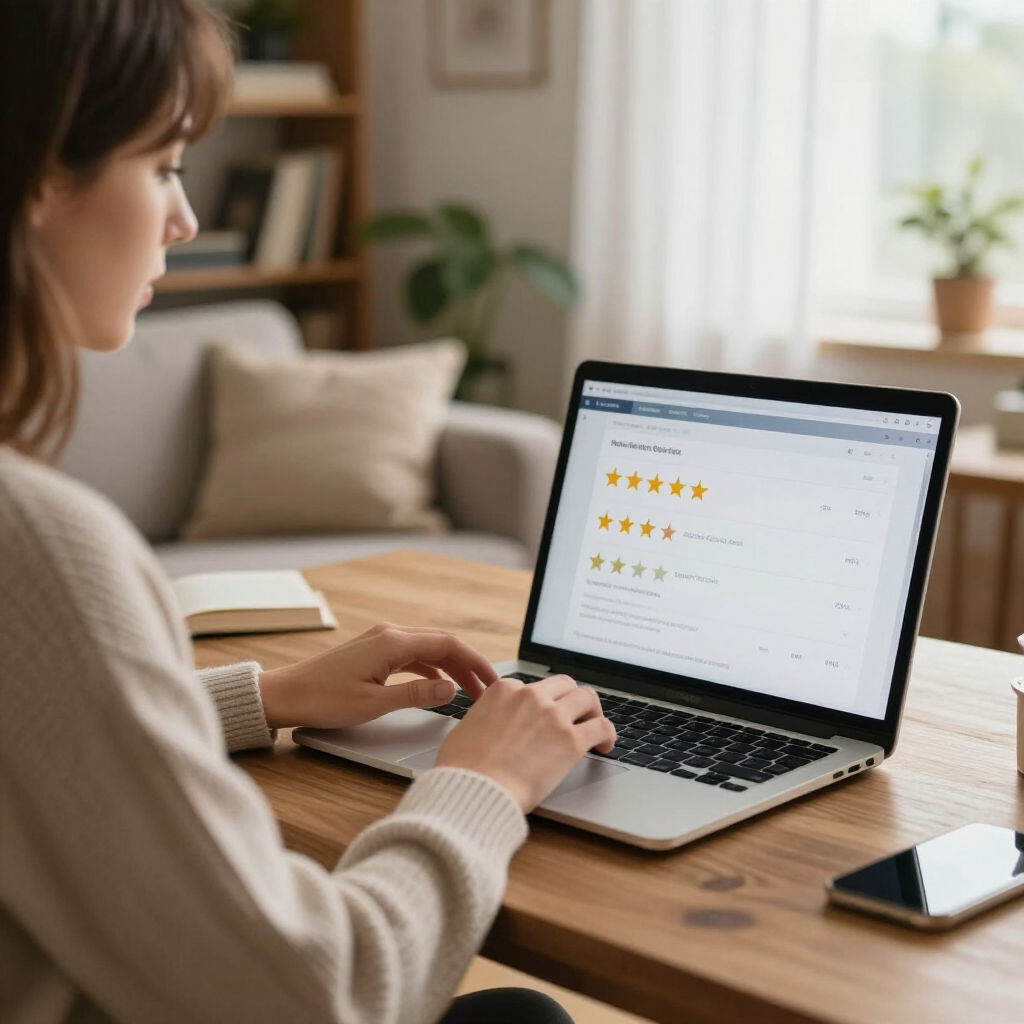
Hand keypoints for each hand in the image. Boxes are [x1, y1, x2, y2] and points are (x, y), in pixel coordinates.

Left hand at [257, 623, 498, 729]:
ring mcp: (381, 640)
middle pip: (442, 643)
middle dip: (468, 665)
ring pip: (429, 649)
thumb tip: (452, 690)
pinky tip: (438, 688)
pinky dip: (431, 669)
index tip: (493, 681)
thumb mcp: (374, 704)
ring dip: (451, 668)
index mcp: (392, 642)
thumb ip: (416, 696)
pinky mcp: (374, 651)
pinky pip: (413, 655)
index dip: (475, 661)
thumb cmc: (323, 700)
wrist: (286, 695)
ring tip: (468, 691)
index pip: (448, 644)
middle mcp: (390, 634)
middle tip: (487, 690)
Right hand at [434, 675, 616, 812]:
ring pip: (587, 698)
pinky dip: (607, 734)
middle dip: (571, 699)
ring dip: (593, 711)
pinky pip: (601, 727)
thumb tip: (491, 725)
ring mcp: (552, 716)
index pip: (534, 687)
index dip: (543, 702)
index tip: (545, 716)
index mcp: (504, 690)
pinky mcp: (570, 740)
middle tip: (575, 716)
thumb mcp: (466, 728)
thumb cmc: (463, 768)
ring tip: (594, 728)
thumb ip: (486, 717)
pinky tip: (605, 746)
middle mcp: (530, 696)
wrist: (475, 790)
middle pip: (564, 685)